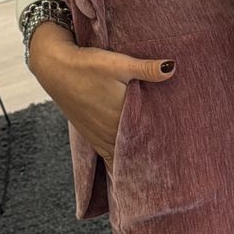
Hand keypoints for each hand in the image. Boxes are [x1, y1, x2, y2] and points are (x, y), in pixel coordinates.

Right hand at [28, 24, 173, 166]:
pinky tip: (128, 162)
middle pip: (135, 154)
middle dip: (151, 159)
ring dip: (135, 161)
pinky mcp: (91, 135)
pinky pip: (108, 155)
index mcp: (121, 119)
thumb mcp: (119, 64)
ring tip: (153, 170)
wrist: (55, 68)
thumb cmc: (88, 66)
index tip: (178, 158)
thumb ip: (147, 69)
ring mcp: (99, 137)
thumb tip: (173, 67)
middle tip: (172, 167)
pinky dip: (119, 160)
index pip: (146, 143)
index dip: (161, 152)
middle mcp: (110, 134)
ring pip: (121, 157)